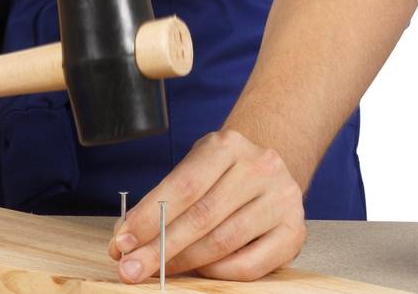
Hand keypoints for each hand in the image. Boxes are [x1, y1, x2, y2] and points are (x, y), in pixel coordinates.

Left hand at [107, 128, 306, 282]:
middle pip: (202, 216)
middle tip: (131, 268)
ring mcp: (282, 198)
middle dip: (160, 248)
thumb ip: (163, 201)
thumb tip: (125, 240)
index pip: (184, 186)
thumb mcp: (194, 171)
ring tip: (159, 270)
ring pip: (224, 242)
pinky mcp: (295, 230)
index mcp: (228, 145)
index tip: (122, 241)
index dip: (149, 217)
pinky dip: (218, 272)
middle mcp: (260, 167)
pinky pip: (249, 265)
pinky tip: (200, 269)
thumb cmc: (222, 176)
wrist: (270, 172)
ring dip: (184, 262)